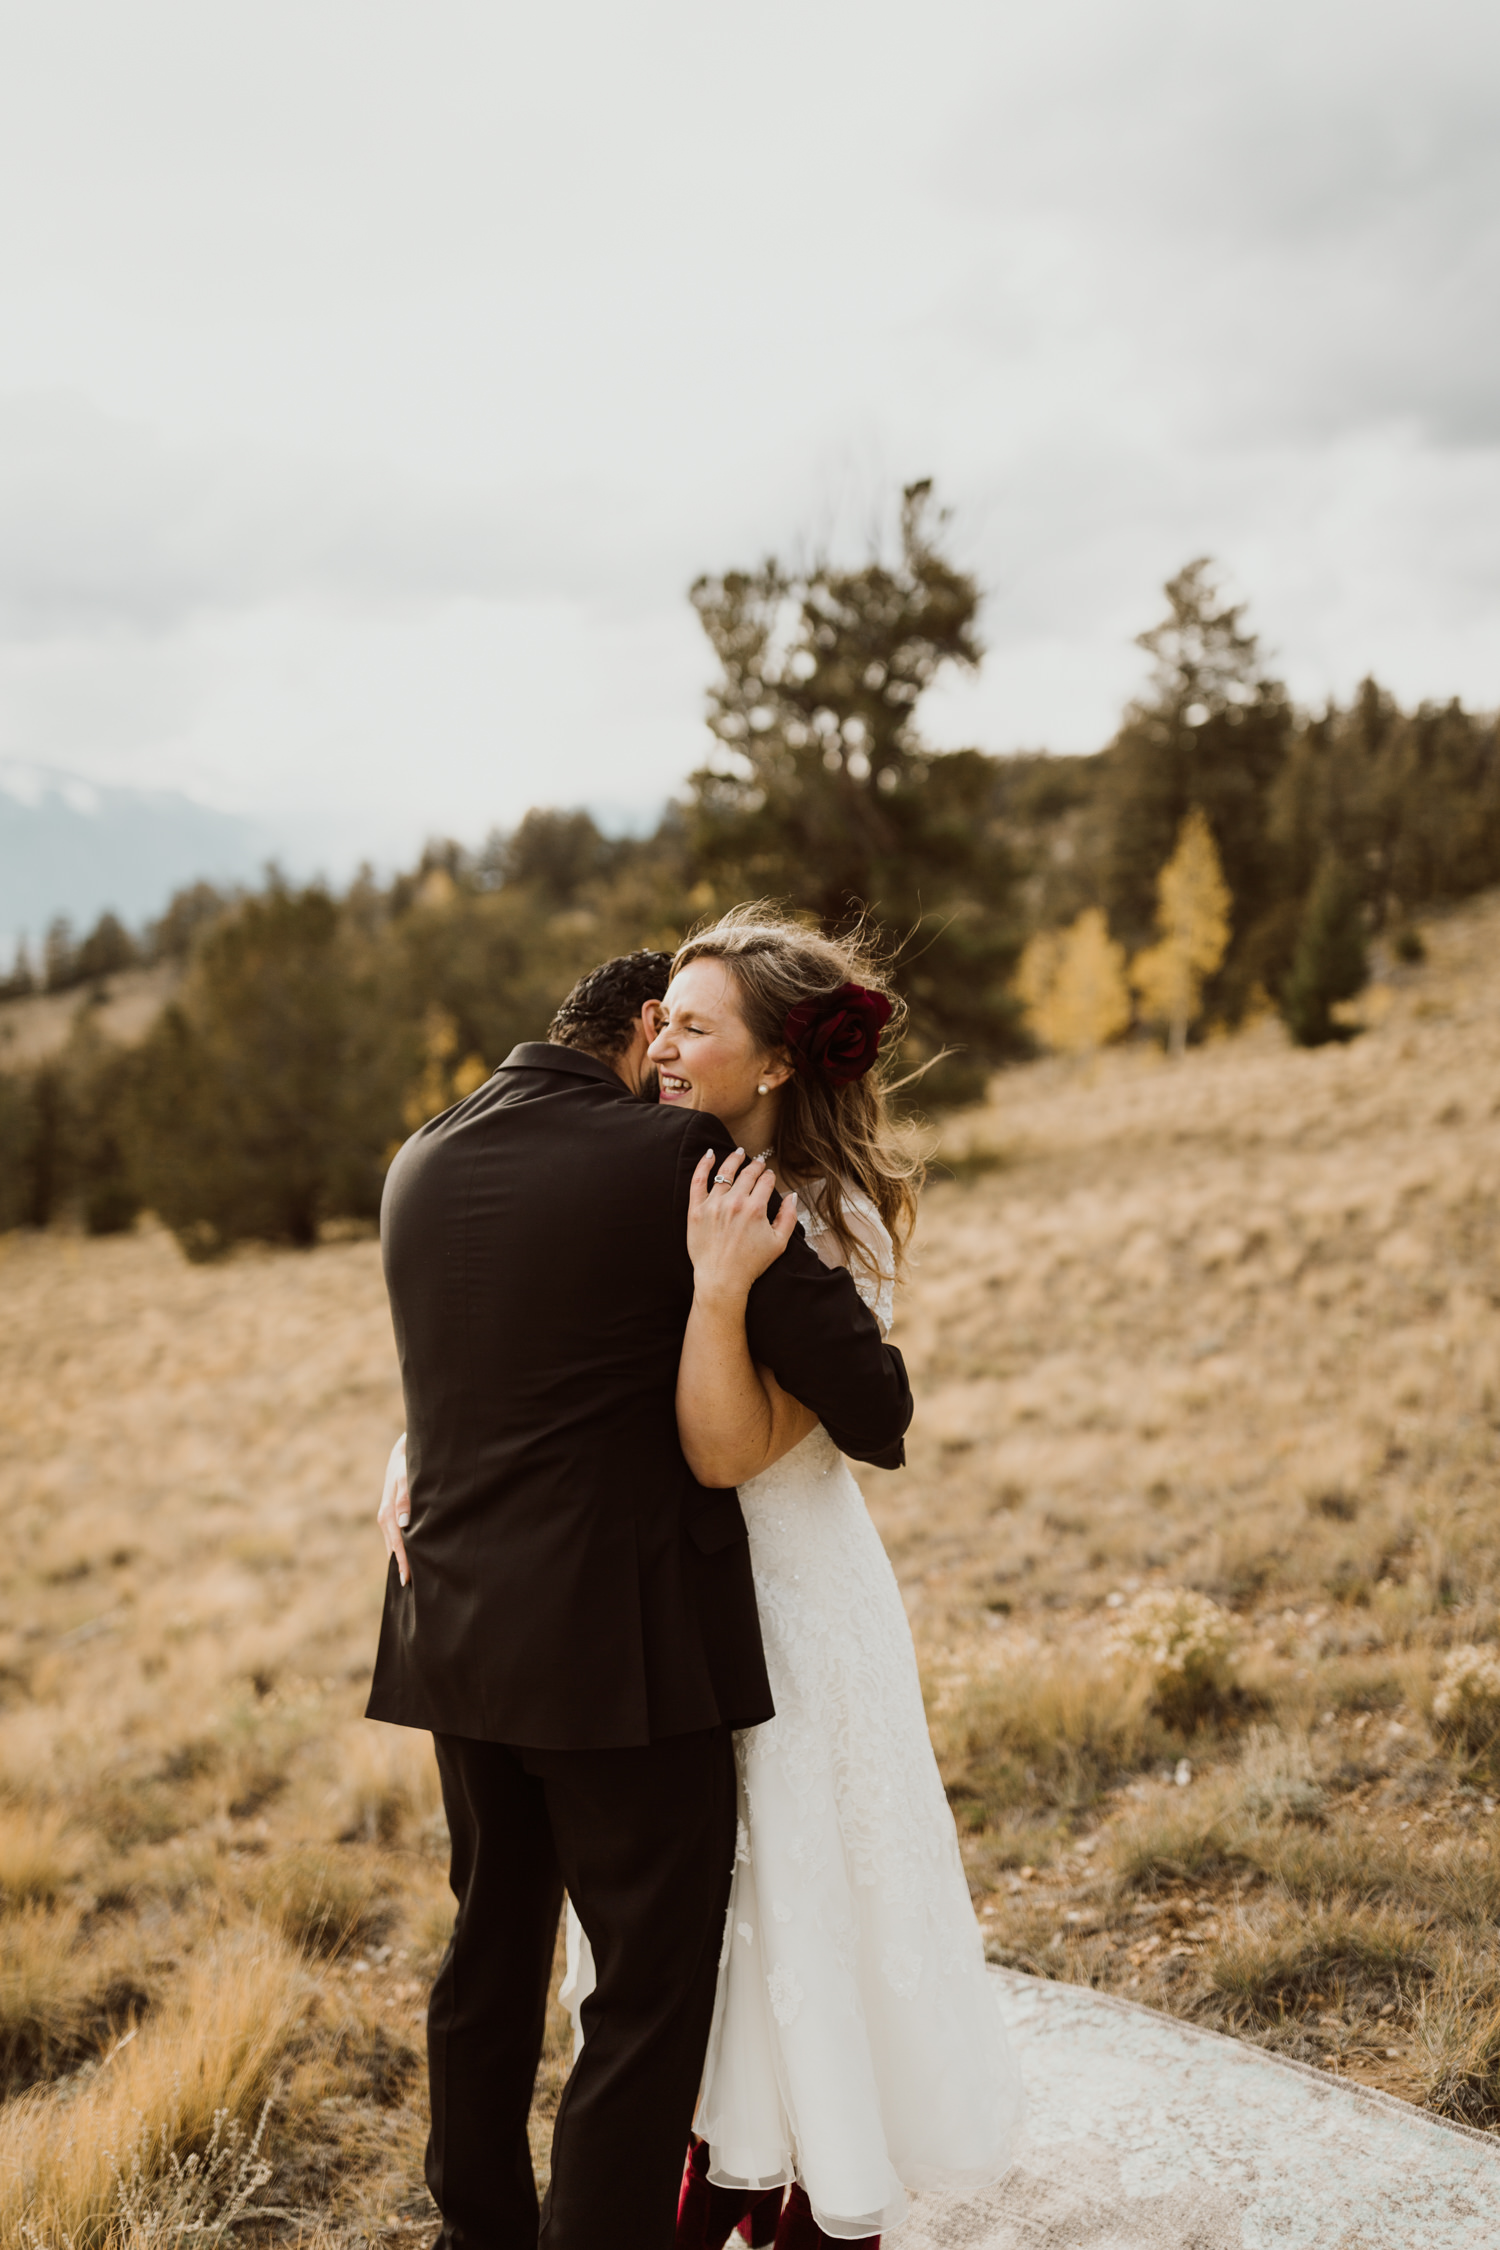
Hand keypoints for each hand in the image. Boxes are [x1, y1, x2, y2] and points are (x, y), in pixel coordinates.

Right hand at [378, 1431, 410, 1586]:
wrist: (402, 1452)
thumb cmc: (407, 1464)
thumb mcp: (407, 1477)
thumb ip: (406, 1498)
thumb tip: (403, 1524)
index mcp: (388, 1514)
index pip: (397, 1545)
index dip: (404, 1563)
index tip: (407, 1581)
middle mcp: (385, 1519)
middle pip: (394, 1549)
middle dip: (402, 1567)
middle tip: (413, 1589)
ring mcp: (388, 1518)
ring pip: (395, 1545)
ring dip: (402, 1559)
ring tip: (412, 1580)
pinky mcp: (392, 1516)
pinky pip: (396, 1538)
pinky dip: (401, 1549)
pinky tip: (411, 1557)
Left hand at [687, 1149, 798, 1306]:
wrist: (721, 1280)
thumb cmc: (751, 1264)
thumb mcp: (779, 1243)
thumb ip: (789, 1217)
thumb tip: (793, 1196)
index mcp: (755, 1209)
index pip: (766, 1182)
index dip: (770, 1177)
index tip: (769, 1176)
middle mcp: (734, 1203)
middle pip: (747, 1174)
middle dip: (756, 1166)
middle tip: (758, 1163)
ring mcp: (713, 1205)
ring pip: (725, 1172)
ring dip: (734, 1159)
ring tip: (739, 1153)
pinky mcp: (696, 1210)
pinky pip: (698, 1180)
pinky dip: (704, 1164)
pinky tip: (710, 1154)